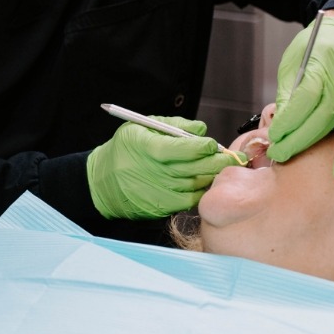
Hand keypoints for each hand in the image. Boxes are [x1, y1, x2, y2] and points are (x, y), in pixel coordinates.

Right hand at [87, 116, 245, 220]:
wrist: (102, 182)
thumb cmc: (124, 150)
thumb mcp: (141, 127)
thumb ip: (174, 125)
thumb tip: (201, 130)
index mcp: (150, 149)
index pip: (187, 148)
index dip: (205, 146)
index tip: (212, 144)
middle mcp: (156, 172)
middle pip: (198, 168)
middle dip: (218, 161)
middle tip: (231, 157)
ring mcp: (160, 192)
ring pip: (198, 184)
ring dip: (211, 176)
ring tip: (218, 168)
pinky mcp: (162, 207)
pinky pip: (190, 200)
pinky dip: (199, 190)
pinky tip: (201, 181)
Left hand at [267, 16, 333, 178]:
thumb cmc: (316, 46)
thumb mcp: (292, 61)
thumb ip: (288, 92)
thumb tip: (280, 123)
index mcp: (321, 66)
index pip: (304, 100)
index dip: (288, 122)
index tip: (273, 135)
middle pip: (317, 118)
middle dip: (294, 140)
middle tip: (276, 152)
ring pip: (332, 127)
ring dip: (310, 146)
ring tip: (289, 156)